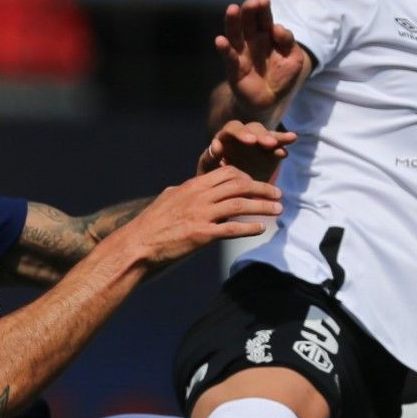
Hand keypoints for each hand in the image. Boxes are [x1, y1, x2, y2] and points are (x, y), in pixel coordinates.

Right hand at [110, 167, 281, 268]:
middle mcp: (199, 196)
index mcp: (193, 186)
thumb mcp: (168, 198)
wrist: (138, 244)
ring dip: (263, 206)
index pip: (227, 173)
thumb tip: (189, 186)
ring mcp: (201, 215)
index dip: (247, 177)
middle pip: (239, 185)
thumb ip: (183, 191)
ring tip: (278, 209)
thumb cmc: (151, 224)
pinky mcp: (202, 235)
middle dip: (262, 188)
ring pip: (240, 204)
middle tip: (277, 194)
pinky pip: (232, 229)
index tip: (257, 184)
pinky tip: (261, 228)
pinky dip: (249, 227)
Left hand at [197, 120, 297, 181]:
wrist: (225, 192)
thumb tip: (215, 145)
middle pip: (252, 129)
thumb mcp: (207, 170)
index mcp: (225, 138)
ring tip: (287, 139)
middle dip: (261, 135)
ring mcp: (256, 143)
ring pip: (266, 135)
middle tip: (268, 143)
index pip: (232, 129)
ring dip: (275, 137)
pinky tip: (291, 142)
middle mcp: (242, 136)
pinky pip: (277, 145)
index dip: (241, 133)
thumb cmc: (210, 179)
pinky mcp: (269, 151)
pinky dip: (284, 143)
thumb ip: (209, 158)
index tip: (250, 142)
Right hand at [215, 0, 306, 116]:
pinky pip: (229, 58)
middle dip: (248, 11)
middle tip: (251, 3)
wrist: (270, 101)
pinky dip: (224, 49)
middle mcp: (252, 41)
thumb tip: (277, 27)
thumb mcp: (294, 59)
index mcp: (267, 36)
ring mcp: (241, 54)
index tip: (263, 1)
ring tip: (232, 9)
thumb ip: (288, 42)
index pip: (264, 18)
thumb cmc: (282, 77)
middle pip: (248, 22)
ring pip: (235, 35)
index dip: (263, 9)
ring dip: (233, 22)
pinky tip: (220, 40)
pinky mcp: (234, 69)